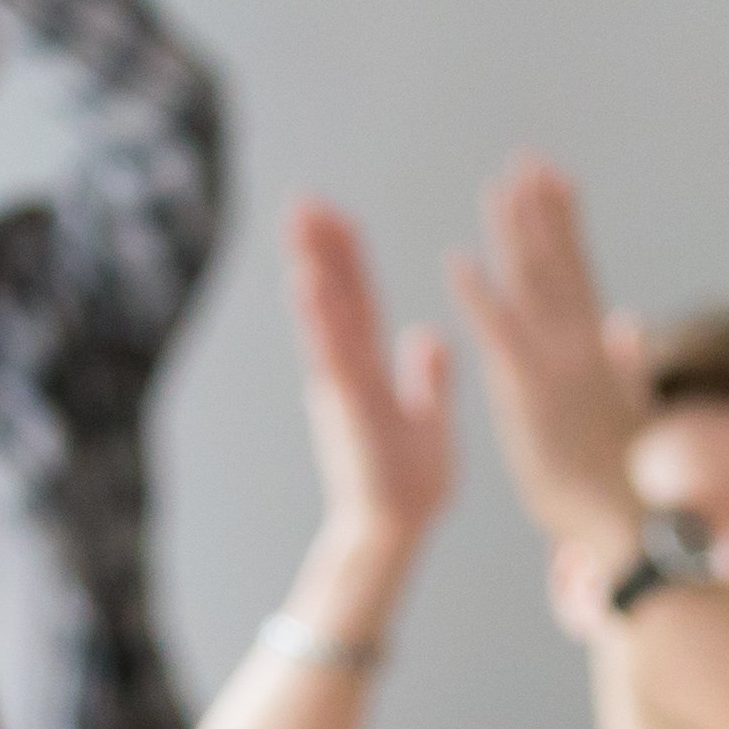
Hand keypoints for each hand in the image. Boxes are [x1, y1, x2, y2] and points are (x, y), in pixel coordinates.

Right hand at [289, 200, 453, 557]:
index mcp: (371, 370)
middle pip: (335, 297)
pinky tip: (305, 280)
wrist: (396, 529)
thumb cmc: (412, 483)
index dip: (349, 258)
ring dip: (312, 267)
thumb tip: (429, 335)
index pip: (359, 301)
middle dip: (320, 247)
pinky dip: (317, 318)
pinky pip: (329, 353)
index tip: (337, 216)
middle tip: (304, 198)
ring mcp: (341, 386)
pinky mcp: (342, 406)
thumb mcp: (428, 417)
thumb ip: (427, 376)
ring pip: (325, 316)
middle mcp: (348, 371)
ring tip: (299, 223)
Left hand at [445, 154, 650, 567]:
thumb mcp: (626, 407)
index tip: (557, 178)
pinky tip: (458, 262)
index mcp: (597, 349)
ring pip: (534, 286)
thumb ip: (624, 357)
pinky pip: (500, 336)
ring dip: (516, 233)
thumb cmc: (624, 476)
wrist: (633, 520)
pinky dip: (480, 298)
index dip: (566, 222)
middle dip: (542, 211)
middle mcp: (580, 346)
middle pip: (558, 264)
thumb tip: (629, 320)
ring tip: (502, 185)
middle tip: (527, 160)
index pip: (580, 271)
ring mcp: (557, 366)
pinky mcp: (531, 395)